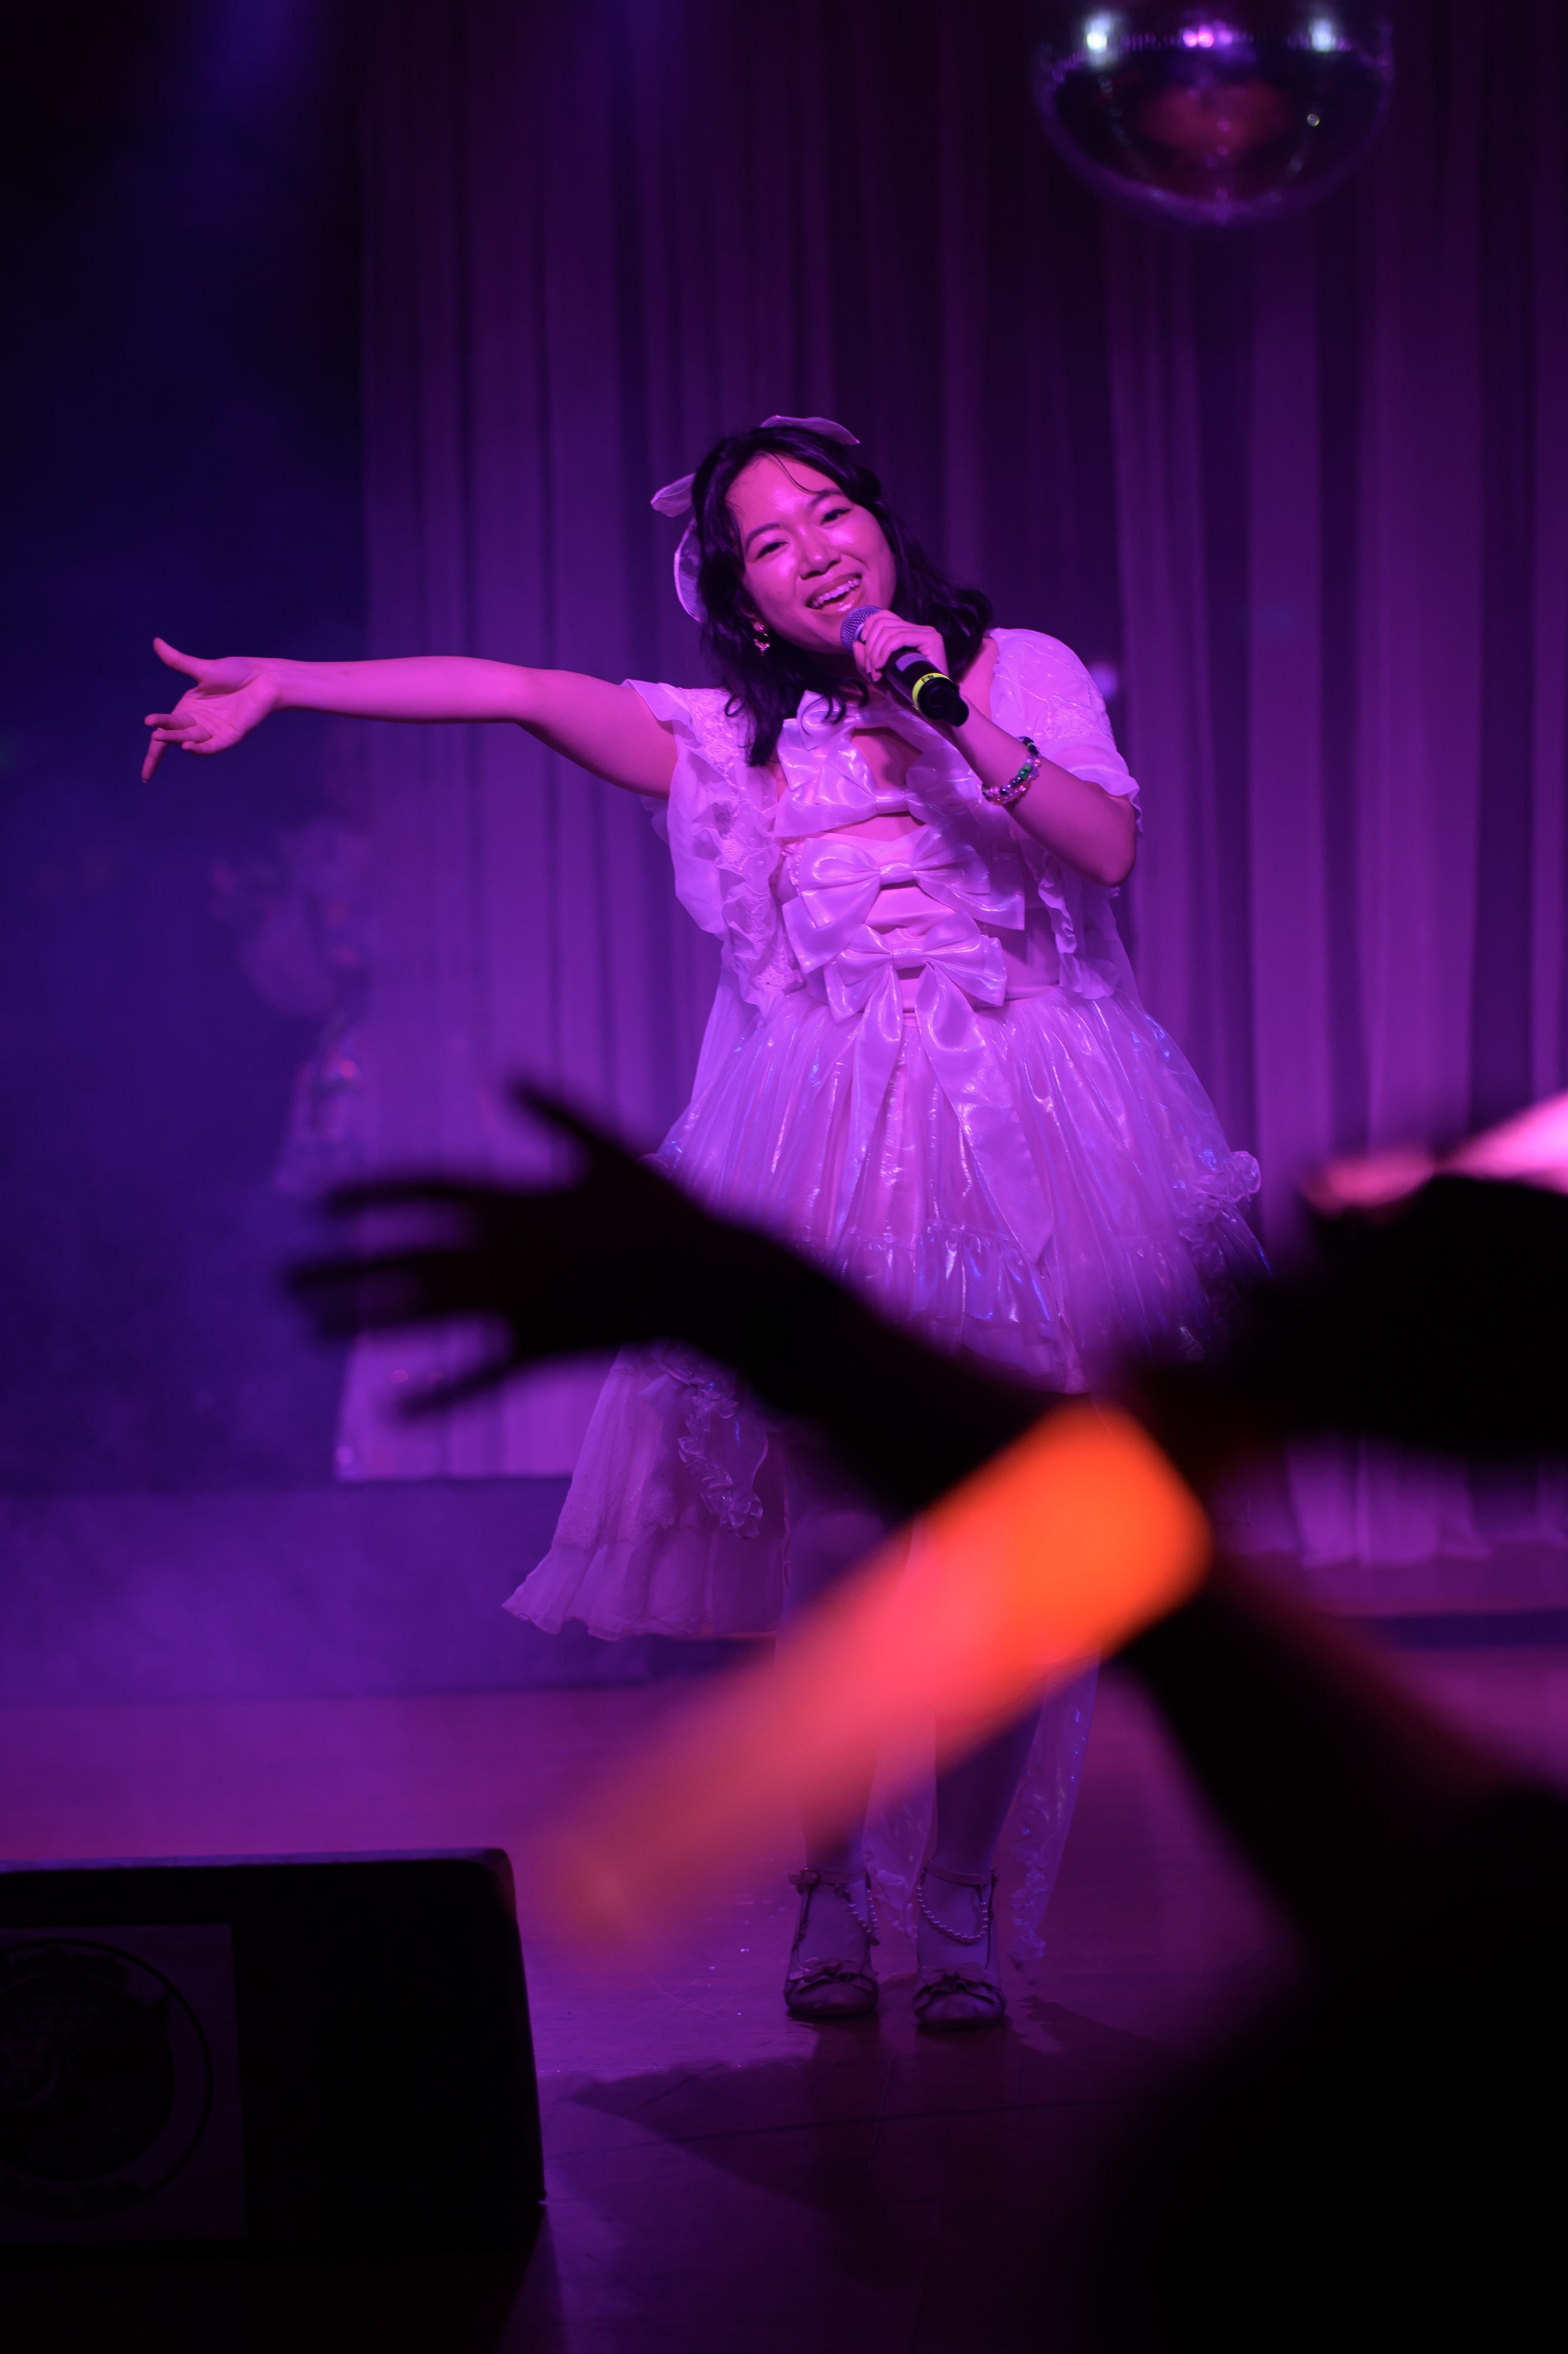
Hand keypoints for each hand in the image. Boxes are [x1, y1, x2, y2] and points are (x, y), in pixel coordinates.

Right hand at [141, 638, 284, 779]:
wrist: (265, 679)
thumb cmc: (237, 673)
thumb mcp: (203, 669)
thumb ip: (178, 661)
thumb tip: (156, 641)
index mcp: (188, 708)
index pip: (165, 727)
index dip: (155, 737)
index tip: (146, 727)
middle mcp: (198, 723)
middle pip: (175, 734)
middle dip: (163, 735)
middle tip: (153, 730)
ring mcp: (214, 732)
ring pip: (189, 741)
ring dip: (176, 740)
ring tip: (160, 736)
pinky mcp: (229, 737)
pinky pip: (211, 748)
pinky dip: (199, 749)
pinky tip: (187, 747)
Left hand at [288, 1088, 796, 1412]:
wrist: (720, 1280)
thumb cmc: (669, 1213)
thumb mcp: (610, 1151)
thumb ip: (556, 1114)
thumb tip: (507, 1076)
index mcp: (518, 1197)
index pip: (425, 1189)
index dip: (369, 1194)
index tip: (318, 1202)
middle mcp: (506, 1249)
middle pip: (404, 1257)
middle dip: (339, 1267)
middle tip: (281, 1281)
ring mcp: (521, 1301)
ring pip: (424, 1313)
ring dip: (361, 1320)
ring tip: (308, 1327)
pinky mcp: (543, 1348)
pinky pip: (478, 1376)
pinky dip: (436, 1396)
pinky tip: (391, 1413)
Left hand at [849, 608, 949, 690]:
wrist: (928, 706)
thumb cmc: (906, 693)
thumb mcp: (879, 678)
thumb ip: (866, 662)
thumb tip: (856, 643)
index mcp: (908, 633)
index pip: (884, 616)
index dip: (868, 627)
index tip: (863, 647)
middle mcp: (918, 629)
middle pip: (883, 622)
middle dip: (870, 647)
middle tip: (871, 670)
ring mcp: (926, 632)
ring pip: (888, 631)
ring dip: (875, 653)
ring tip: (876, 673)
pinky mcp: (930, 639)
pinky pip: (898, 638)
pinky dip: (884, 652)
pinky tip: (881, 667)